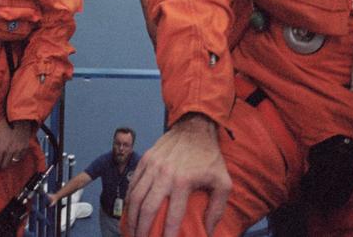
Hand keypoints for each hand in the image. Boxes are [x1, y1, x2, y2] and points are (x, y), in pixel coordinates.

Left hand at [0, 119, 36, 172]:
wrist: (20, 120)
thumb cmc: (7, 124)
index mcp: (1, 148)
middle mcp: (10, 151)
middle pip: (4, 165)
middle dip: (0, 165)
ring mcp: (18, 150)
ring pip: (12, 162)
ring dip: (8, 161)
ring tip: (6, 158)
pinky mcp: (24, 148)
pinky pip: (20, 157)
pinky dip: (16, 157)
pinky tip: (14, 154)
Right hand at [126, 114, 229, 236]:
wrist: (196, 127)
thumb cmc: (210, 157)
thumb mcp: (223, 182)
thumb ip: (217, 209)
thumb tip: (208, 231)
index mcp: (183, 181)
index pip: (173, 216)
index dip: (167, 234)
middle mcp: (164, 174)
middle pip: (147, 208)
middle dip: (142, 229)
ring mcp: (152, 166)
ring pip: (135, 197)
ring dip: (132, 217)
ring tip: (132, 231)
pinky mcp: (146, 159)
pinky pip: (133, 183)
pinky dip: (129, 200)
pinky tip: (129, 211)